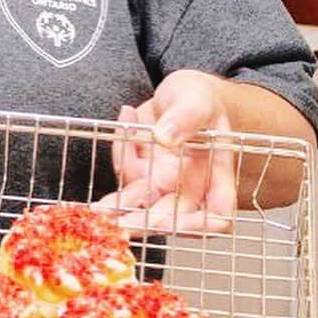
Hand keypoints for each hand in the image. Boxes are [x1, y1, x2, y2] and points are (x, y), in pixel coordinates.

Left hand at [94, 70, 236, 233]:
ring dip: (119, 208)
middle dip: (147, 223)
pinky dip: (120, 152)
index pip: (216, 213)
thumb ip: (186, 117)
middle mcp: (190, 185)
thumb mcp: (198, 98)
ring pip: (141, 204)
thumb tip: (165, 137)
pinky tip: (128, 117)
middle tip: (124, 224)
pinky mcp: (141, 172)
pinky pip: (124, 172)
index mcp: (216, 174)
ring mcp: (163, 181)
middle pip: (172, 217)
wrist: (182, 92)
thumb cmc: (201, 98)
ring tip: (100, 209)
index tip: (177, 224)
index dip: (199, 226)